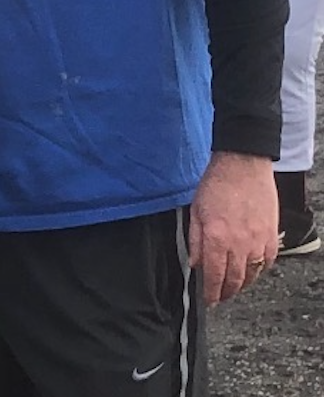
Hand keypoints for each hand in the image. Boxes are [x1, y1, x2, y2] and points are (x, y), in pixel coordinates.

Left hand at [189, 150, 278, 305]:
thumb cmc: (216, 185)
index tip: (208, 300)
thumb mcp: (195, 211)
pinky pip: (266, 263)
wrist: (243, 167)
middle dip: (225, 293)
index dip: (210, 292)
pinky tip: (251, 271)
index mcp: (216, 238)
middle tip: (219, 298)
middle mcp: (239, 245)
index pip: (213, 276)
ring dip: (242, 285)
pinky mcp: (271, 237)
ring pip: (252, 275)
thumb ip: (195, 240)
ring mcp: (258, 242)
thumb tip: (195, 263)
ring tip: (233, 288)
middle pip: (234, 280)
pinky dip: (258, 271)